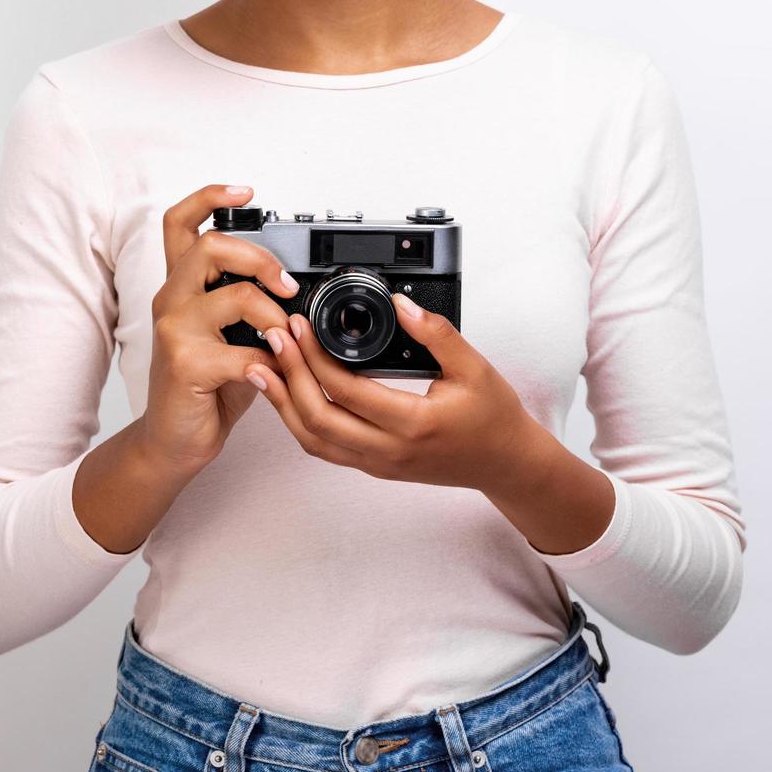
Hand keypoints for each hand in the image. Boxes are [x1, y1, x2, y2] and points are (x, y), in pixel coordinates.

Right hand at [138, 183, 297, 481]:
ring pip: (236, 295)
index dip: (211, 196)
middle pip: (212, 245)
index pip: (180, 223)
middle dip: (262, 259)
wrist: (173, 441)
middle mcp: (171, 300)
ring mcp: (174, 329)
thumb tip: (298, 290)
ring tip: (284, 340)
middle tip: (287, 287)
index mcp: (182, 287)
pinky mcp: (184, 362)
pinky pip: (243, 351)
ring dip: (275, 317)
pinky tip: (268, 376)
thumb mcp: (232, 338)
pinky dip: (269, 363)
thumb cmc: (205, 389)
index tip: (247, 192)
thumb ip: (252, 309)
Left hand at [243, 294, 547, 494]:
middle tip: (275, 339)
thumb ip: (437, 333)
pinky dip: (299, 422)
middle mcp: (389, 451)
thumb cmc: (494, 417)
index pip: (347, 391)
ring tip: (265, 367)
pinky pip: (325, 449)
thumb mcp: (474, 367)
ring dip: (284, 403)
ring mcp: (378, 464)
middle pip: (317, 419)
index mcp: (414, 424)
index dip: (315, 357)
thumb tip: (402, 303)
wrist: (506, 463)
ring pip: (313, 440)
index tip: (300, 326)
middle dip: (289, 376)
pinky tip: (288, 395)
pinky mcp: (373, 467)